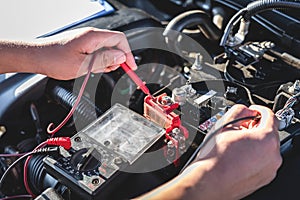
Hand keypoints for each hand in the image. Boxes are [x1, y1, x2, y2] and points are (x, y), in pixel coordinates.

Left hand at [0, 27, 136, 79]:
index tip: (131, 67)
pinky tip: (92, 68)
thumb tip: (121, 57)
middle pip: (115, 44)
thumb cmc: (55, 60)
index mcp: (93, 37)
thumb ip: (104, 60)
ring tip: (97, 70)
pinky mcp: (83, 45)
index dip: (128, 54)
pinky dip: (99, 61)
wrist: (38, 57)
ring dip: (107, 61)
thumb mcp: (84, 65)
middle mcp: (91, 35)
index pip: (120, 40)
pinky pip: (97, 51)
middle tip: (112, 71)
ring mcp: (87, 40)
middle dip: (118, 59)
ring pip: (106, 49)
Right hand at [190, 104, 281, 198]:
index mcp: (266, 139)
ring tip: (235, 144)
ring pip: (265, 148)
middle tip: (239, 128)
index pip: (269, 116)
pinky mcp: (263, 178)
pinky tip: (236, 156)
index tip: (251, 111)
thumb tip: (244, 111)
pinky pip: (262, 162)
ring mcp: (269, 169)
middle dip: (254, 128)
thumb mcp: (223, 125)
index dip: (258, 111)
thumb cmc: (215, 158)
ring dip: (254, 142)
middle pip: (268, 133)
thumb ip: (238, 111)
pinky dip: (253, 156)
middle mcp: (272, 155)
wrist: (209, 182)